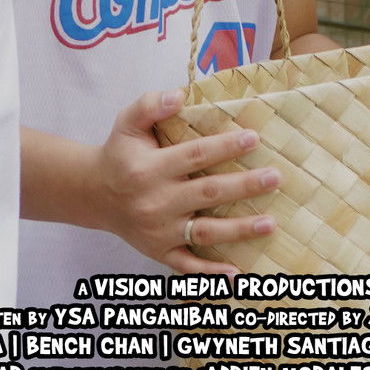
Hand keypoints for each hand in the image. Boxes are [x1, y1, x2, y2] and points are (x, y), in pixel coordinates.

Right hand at [90, 89, 279, 275]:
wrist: (95, 194)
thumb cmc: (120, 154)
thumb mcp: (127, 122)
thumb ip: (150, 105)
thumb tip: (179, 95)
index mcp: (150, 168)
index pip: (195, 155)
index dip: (225, 146)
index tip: (254, 138)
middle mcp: (156, 201)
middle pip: (207, 192)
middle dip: (244, 186)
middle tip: (274, 178)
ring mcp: (159, 231)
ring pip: (204, 231)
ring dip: (239, 229)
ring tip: (269, 223)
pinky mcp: (159, 252)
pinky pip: (187, 267)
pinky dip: (210, 274)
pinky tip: (237, 274)